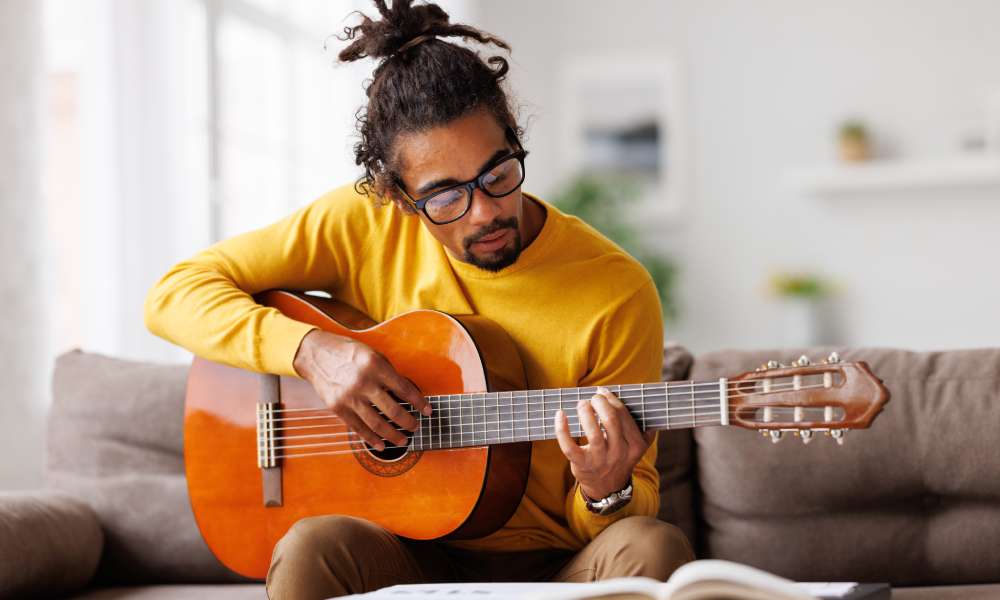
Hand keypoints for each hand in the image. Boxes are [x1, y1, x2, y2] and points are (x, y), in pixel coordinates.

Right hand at [293, 329, 428, 450]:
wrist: (315, 353)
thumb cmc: (348, 352)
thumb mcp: (372, 354)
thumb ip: (388, 373)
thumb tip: (407, 394)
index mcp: (376, 365)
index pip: (404, 389)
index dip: (420, 403)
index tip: (428, 411)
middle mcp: (363, 382)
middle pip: (393, 411)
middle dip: (408, 422)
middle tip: (416, 427)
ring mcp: (349, 397)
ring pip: (377, 424)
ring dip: (393, 435)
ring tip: (403, 440)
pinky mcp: (337, 408)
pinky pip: (358, 428)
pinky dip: (371, 439)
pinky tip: (381, 444)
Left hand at [553, 387, 654, 499]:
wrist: (607, 488)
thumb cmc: (619, 459)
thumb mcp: (636, 449)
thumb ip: (644, 432)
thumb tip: (648, 411)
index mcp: (635, 445)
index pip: (624, 415)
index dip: (612, 399)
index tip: (603, 392)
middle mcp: (619, 453)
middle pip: (610, 420)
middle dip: (600, 402)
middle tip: (593, 398)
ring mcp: (600, 460)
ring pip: (592, 432)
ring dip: (585, 411)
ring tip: (582, 404)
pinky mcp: (582, 465)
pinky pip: (569, 446)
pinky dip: (562, 429)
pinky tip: (560, 415)